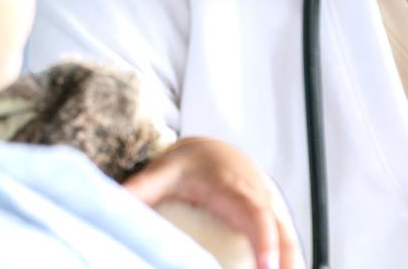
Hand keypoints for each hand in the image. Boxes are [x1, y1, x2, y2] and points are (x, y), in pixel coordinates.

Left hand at [124, 136, 302, 268]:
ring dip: (293, 266)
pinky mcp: (276, 222)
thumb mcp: (162, 171)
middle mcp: (262, 199)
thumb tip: (114, 204)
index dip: (264, 241)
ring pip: (291, 243)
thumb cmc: (190, 164)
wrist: (214, 150)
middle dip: (287, 263)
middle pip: (283, 235)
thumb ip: (139, 189)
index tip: (265, 266)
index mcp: (236, 188)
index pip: (256, 215)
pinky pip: (290, 247)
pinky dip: (291, 264)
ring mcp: (273, 210)